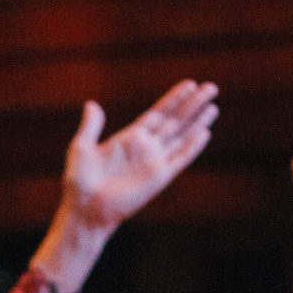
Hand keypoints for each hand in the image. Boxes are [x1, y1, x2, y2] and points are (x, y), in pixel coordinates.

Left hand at [61, 79, 218, 230]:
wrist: (85, 208)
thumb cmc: (79, 181)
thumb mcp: (81, 147)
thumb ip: (91, 125)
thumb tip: (92, 104)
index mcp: (129, 138)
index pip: (158, 113)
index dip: (174, 99)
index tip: (189, 84)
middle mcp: (146, 148)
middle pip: (175, 121)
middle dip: (193, 104)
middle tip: (211, 87)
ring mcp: (154, 162)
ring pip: (182, 137)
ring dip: (197, 121)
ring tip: (213, 106)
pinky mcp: (159, 178)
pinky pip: (180, 159)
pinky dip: (193, 146)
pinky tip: (205, 132)